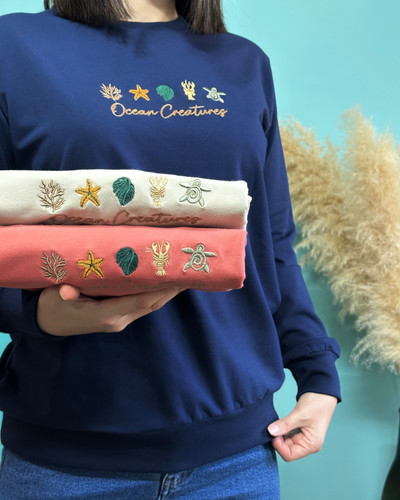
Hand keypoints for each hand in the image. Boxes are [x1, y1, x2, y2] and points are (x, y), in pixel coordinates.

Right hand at [37, 284, 184, 335]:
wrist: (47, 323)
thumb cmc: (52, 305)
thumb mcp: (55, 296)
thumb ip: (64, 292)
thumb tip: (65, 290)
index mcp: (106, 315)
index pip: (140, 301)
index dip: (161, 289)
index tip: (178, 276)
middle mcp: (118, 320)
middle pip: (151, 304)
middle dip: (171, 290)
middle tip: (190, 271)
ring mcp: (120, 321)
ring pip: (150, 306)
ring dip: (167, 293)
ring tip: (184, 275)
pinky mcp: (119, 318)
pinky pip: (143, 306)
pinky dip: (157, 295)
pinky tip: (166, 284)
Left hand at [267, 392, 337, 460]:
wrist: (322, 392)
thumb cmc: (317, 404)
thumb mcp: (300, 414)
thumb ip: (285, 425)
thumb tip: (270, 432)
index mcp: (311, 445)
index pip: (290, 455)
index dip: (279, 446)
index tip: (272, 433)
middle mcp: (307, 444)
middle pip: (286, 449)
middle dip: (277, 439)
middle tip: (271, 427)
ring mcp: (303, 437)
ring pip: (285, 442)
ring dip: (279, 434)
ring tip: (275, 424)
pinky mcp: (299, 430)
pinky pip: (287, 434)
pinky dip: (281, 429)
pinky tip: (279, 422)